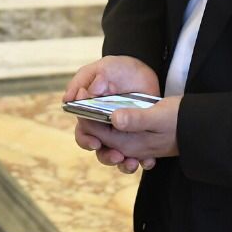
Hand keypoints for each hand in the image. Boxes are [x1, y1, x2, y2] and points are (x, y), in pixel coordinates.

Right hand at [65, 56, 160, 173]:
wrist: (141, 72)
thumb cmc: (117, 69)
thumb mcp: (107, 68)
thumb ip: (97, 79)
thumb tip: (87, 93)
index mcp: (90, 113)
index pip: (83, 130)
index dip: (87, 138)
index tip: (96, 142)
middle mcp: (102, 127)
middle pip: (100, 149)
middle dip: (106, 155)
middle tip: (117, 156)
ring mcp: (119, 133)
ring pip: (116, 155)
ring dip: (122, 163)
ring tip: (131, 162)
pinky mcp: (136, 137)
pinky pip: (137, 155)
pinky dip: (142, 160)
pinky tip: (148, 160)